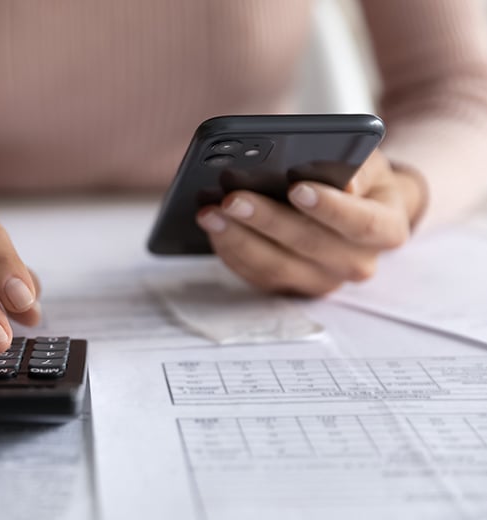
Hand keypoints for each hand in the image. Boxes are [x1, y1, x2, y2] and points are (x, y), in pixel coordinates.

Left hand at [195, 150, 426, 295]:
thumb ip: (360, 166)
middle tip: (233, 197)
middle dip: (268, 220)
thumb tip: (346, 180)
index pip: (362, 224)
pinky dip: (230, 249)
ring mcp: (321, 281)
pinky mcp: (288, 287)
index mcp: (386, 229)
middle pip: (310, 246)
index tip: (296, 187)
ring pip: (276, 267)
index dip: (330, 208)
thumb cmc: (357, 177)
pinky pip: (255, 274)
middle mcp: (357, 263)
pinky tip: (211, 226)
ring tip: (209, 212)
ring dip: (238, 238)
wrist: (356, 208)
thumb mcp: (368, 161)